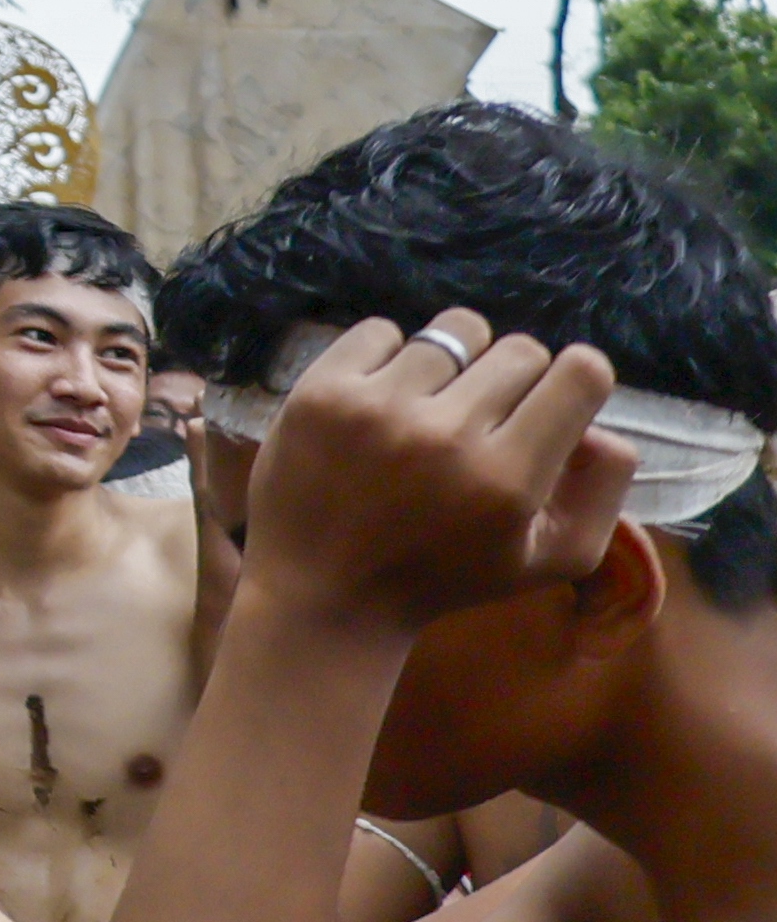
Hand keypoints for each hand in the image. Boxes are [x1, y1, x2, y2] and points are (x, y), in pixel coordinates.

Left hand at [237, 315, 637, 632]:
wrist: (325, 590)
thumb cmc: (447, 574)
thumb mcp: (550, 559)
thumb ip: (600, 490)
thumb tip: (602, 425)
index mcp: (507, 480)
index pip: (580, 374)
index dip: (579, 380)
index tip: (556, 400)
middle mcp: (444, 435)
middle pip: (520, 350)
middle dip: (517, 381)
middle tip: (488, 421)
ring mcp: (375, 407)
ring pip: (454, 333)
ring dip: (456, 365)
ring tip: (434, 408)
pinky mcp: (320, 390)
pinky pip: (381, 330)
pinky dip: (391, 356)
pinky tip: (385, 400)